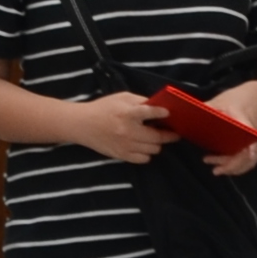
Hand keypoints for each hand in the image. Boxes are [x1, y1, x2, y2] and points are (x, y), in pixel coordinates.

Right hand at [57, 93, 171, 165]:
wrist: (83, 124)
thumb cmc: (103, 108)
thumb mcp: (121, 98)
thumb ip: (140, 101)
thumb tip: (158, 107)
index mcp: (127, 113)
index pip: (148, 113)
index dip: (161, 113)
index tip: (168, 113)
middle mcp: (128, 131)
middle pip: (157, 137)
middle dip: (169, 135)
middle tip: (174, 132)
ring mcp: (125, 145)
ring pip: (153, 149)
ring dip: (157, 143)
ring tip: (155, 137)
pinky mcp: (122, 155)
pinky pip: (144, 159)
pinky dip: (148, 153)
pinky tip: (144, 146)